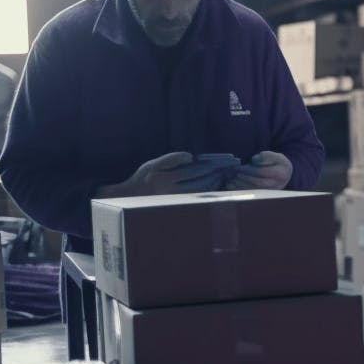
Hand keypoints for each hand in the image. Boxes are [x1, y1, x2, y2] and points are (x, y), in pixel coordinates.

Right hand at [100, 151, 222, 196]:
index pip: (196, 170)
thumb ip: (172, 159)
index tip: (225, 160)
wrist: (131, 198)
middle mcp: (174, 192)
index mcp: (167, 179)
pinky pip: (200, 197)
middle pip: (204, 181)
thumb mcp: (153, 164)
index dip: (212, 165)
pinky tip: (217, 184)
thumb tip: (192, 157)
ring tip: (227, 173)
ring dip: (217, 182)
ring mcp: (178, 201)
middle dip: (219, 172)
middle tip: (232, 166)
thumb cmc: (143, 178)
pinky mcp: (181, 206)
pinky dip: (211, 190)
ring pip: (204, 191)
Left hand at [224, 151, 292, 190]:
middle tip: (234, 174)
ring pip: (253, 190)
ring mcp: (270, 192)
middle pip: (257, 183)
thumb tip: (255, 159)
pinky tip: (232, 186)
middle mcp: (276, 185)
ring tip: (231, 180)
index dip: (250, 170)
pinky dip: (240, 190)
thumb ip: (267, 156)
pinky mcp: (264, 195)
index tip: (240, 167)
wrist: (286, 175)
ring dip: (241, 186)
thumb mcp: (277, 156)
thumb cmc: (279, 164)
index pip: (262, 172)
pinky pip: (251, 194)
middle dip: (244, 179)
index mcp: (280, 174)